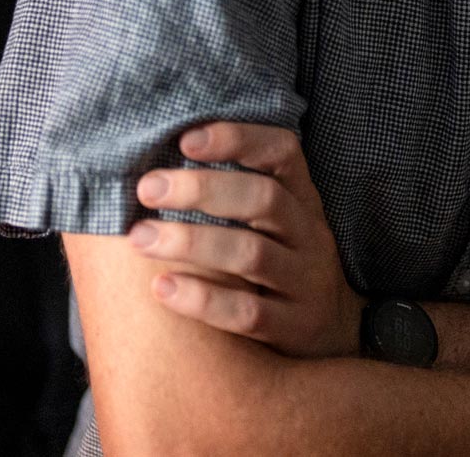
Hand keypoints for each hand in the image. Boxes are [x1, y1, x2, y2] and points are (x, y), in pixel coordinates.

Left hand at [128, 122, 364, 358]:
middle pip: (263, 199)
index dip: (238, 139)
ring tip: (139, 238)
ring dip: (192, 242)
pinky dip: (203, 299)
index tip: (185, 140)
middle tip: (147, 188)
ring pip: (251, 254)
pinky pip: (247, 313)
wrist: (330, 331)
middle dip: (202, 189)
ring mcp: (305, 282)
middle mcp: (309, 234)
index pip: (282, 152)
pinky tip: (162, 287)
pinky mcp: (293, 327)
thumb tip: (158, 166)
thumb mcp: (276, 222)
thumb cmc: (280, 262)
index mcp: (302, 198)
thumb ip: (234, 192)